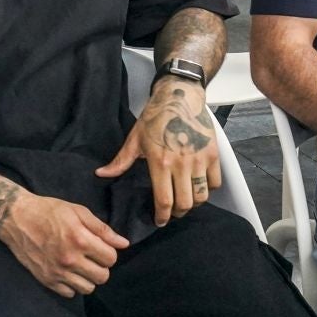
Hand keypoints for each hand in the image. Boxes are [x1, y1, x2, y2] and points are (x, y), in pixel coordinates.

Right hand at [0, 192, 129, 297]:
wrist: (16, 218)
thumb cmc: (49, 211)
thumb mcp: (78, 211)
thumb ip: (102, 229)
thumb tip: (124, 243)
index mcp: (80, 240)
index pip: (111, 259)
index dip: (109, 252)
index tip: (101, 247)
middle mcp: (70, 260)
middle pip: (102, 276)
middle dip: (101, 266)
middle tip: (92, 257)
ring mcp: (57, 273)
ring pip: (88, 288)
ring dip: (88, 277)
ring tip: (81, 265)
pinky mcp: (46, 280)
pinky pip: (70, 293)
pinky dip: (72, 285)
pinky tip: (68, 272)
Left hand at [96, 79, 220, 225]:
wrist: (180, 96)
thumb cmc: (155, 117)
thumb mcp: (135, 138)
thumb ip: (121, 161)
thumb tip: (101, 174)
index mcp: (160, 162)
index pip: (164, 201)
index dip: (162, 216)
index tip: (160, 221)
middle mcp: (182, 164)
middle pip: (185, 204)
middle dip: (177, 213)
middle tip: (172, 212)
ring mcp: (200, 160)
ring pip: (201, 196)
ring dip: (194, 203)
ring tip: (186, 200)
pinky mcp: (213, 154)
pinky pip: (215, 182)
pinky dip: (208, 189)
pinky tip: (199, 186)